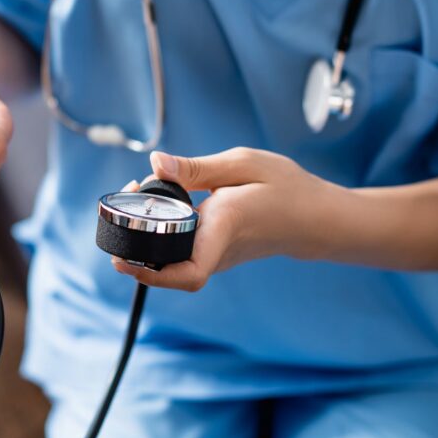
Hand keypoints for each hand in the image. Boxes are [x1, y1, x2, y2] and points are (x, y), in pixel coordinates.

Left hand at [111, 147, 339, 291]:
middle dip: (134, 248)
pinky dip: (161, 233)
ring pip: (170, 263)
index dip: (150, 274)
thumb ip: (196, 168)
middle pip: (166, 270)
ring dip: (145, 240)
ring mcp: (216, 258)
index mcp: (224, 227)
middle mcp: (216, 250)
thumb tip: (155, 163)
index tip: (122, 257)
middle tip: (126, 202)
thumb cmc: (286, 188)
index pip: (188, 272)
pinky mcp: (215, 254)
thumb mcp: (243, 163)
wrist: (315, 218)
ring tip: (138, 196)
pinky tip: (159, 205)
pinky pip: (180, 253)